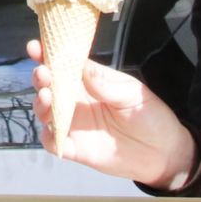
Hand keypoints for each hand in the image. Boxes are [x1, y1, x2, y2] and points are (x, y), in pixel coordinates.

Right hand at [27, 39, 195, 187]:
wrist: (164, 153)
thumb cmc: (150, 116)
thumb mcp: (132, 94)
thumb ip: (106, 83)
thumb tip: (82, 67)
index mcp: (89, 81)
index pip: (64, 64)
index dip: (48, 54)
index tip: (36, 47)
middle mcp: (77, 100)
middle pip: (49, 85)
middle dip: (41, 76)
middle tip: (43, 73)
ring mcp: (74, 124)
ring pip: (46, 112)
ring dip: (41, 103)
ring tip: (47, 96)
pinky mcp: (75, 148)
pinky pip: (53, 143)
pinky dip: (48, 137)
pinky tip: (52, 131)